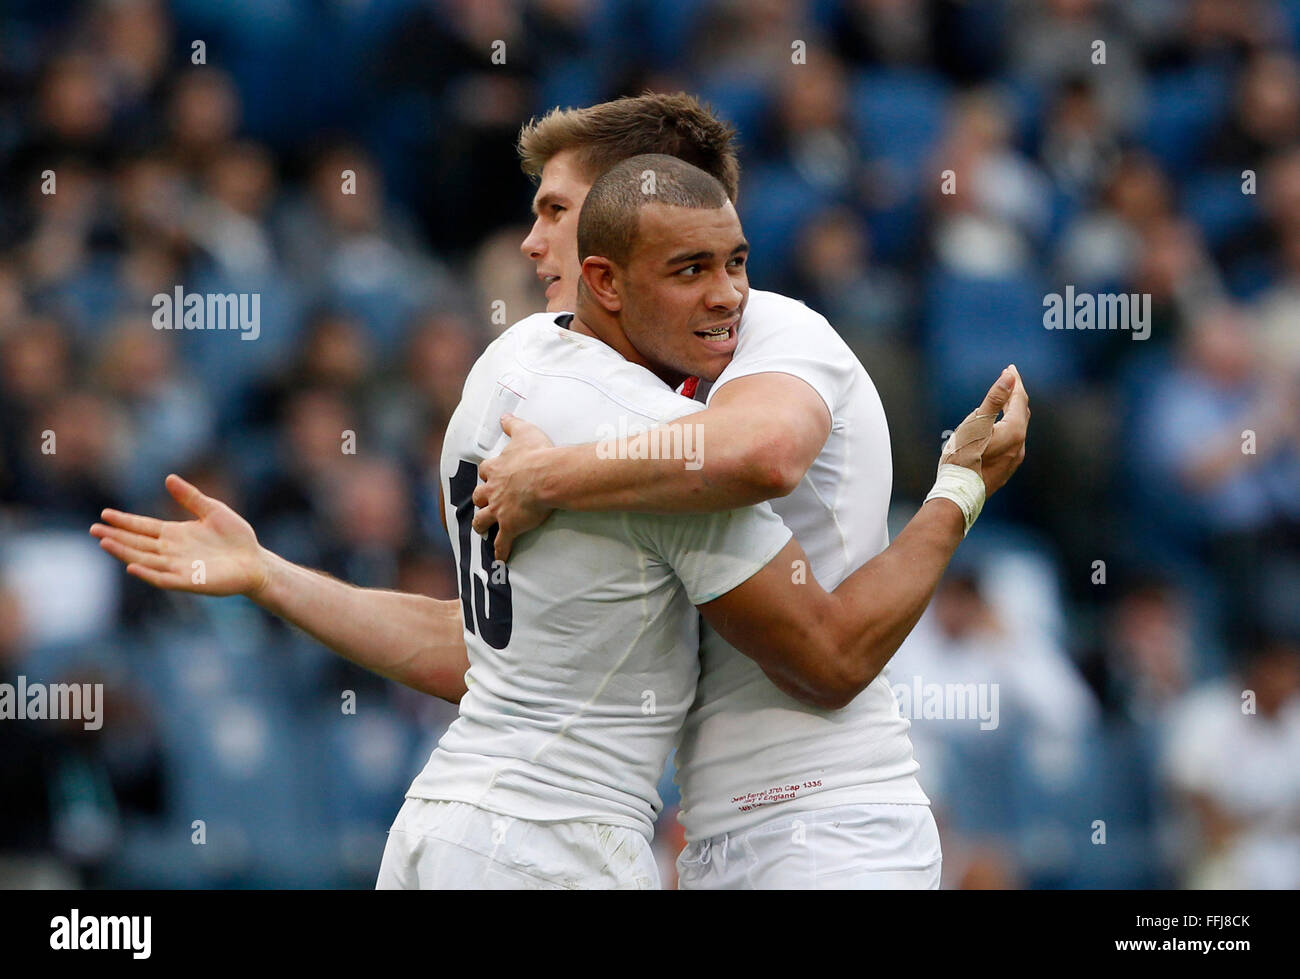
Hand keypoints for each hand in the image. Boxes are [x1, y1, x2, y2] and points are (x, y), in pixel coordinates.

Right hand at [90, 474, 270, 596]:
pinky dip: (147, 573)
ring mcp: (178, 567)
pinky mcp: (189, 581)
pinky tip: (132, 566)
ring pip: (144, 559)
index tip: (104, 514)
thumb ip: (190, 497)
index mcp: (175, 534)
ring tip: (104, 543)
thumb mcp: (213, 511)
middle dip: (116, 536)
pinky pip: (163, 578)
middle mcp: (172, 551)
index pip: (143, 527)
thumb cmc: (236, 537)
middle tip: (92, 529)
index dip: (125, 521)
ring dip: (124, 552)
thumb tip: (168, 478)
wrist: (255, 561)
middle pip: (138, 543)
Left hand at [470, 414, 556, 560]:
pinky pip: (502, 542)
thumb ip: (512, 424)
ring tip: (481, 530)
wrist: (544, 476)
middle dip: (480, 500)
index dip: (487, 473)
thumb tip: (504, 416)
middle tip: (482, 503)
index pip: (486, 471)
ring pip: (482, 520)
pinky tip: (500, 560)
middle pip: (479, 496)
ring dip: (481, 525)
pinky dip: (500, 551)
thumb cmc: (537, 454)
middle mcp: (493, 490)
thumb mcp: (524, 432)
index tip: (489, 475)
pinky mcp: (509, 525)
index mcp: (496, 469)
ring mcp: (499, 509)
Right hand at [976, 364, 1029, 496]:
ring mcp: (1014, 459)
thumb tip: (1009, 377)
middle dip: (1015, 395)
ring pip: (1017, 428)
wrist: (959, 493)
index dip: (1014, 382)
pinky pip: (1012, 441)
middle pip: (1021, 413)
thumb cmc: (964, 457)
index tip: (1009, 368)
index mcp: (1014, 431)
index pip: (1018, 399)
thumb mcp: (976, 423)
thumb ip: (994, 399)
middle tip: (1009, 380)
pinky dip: (1008, 427)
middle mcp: (1020, 445)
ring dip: (1012, 412)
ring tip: (1004, 401)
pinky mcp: (1007, 469)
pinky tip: (997, 429)